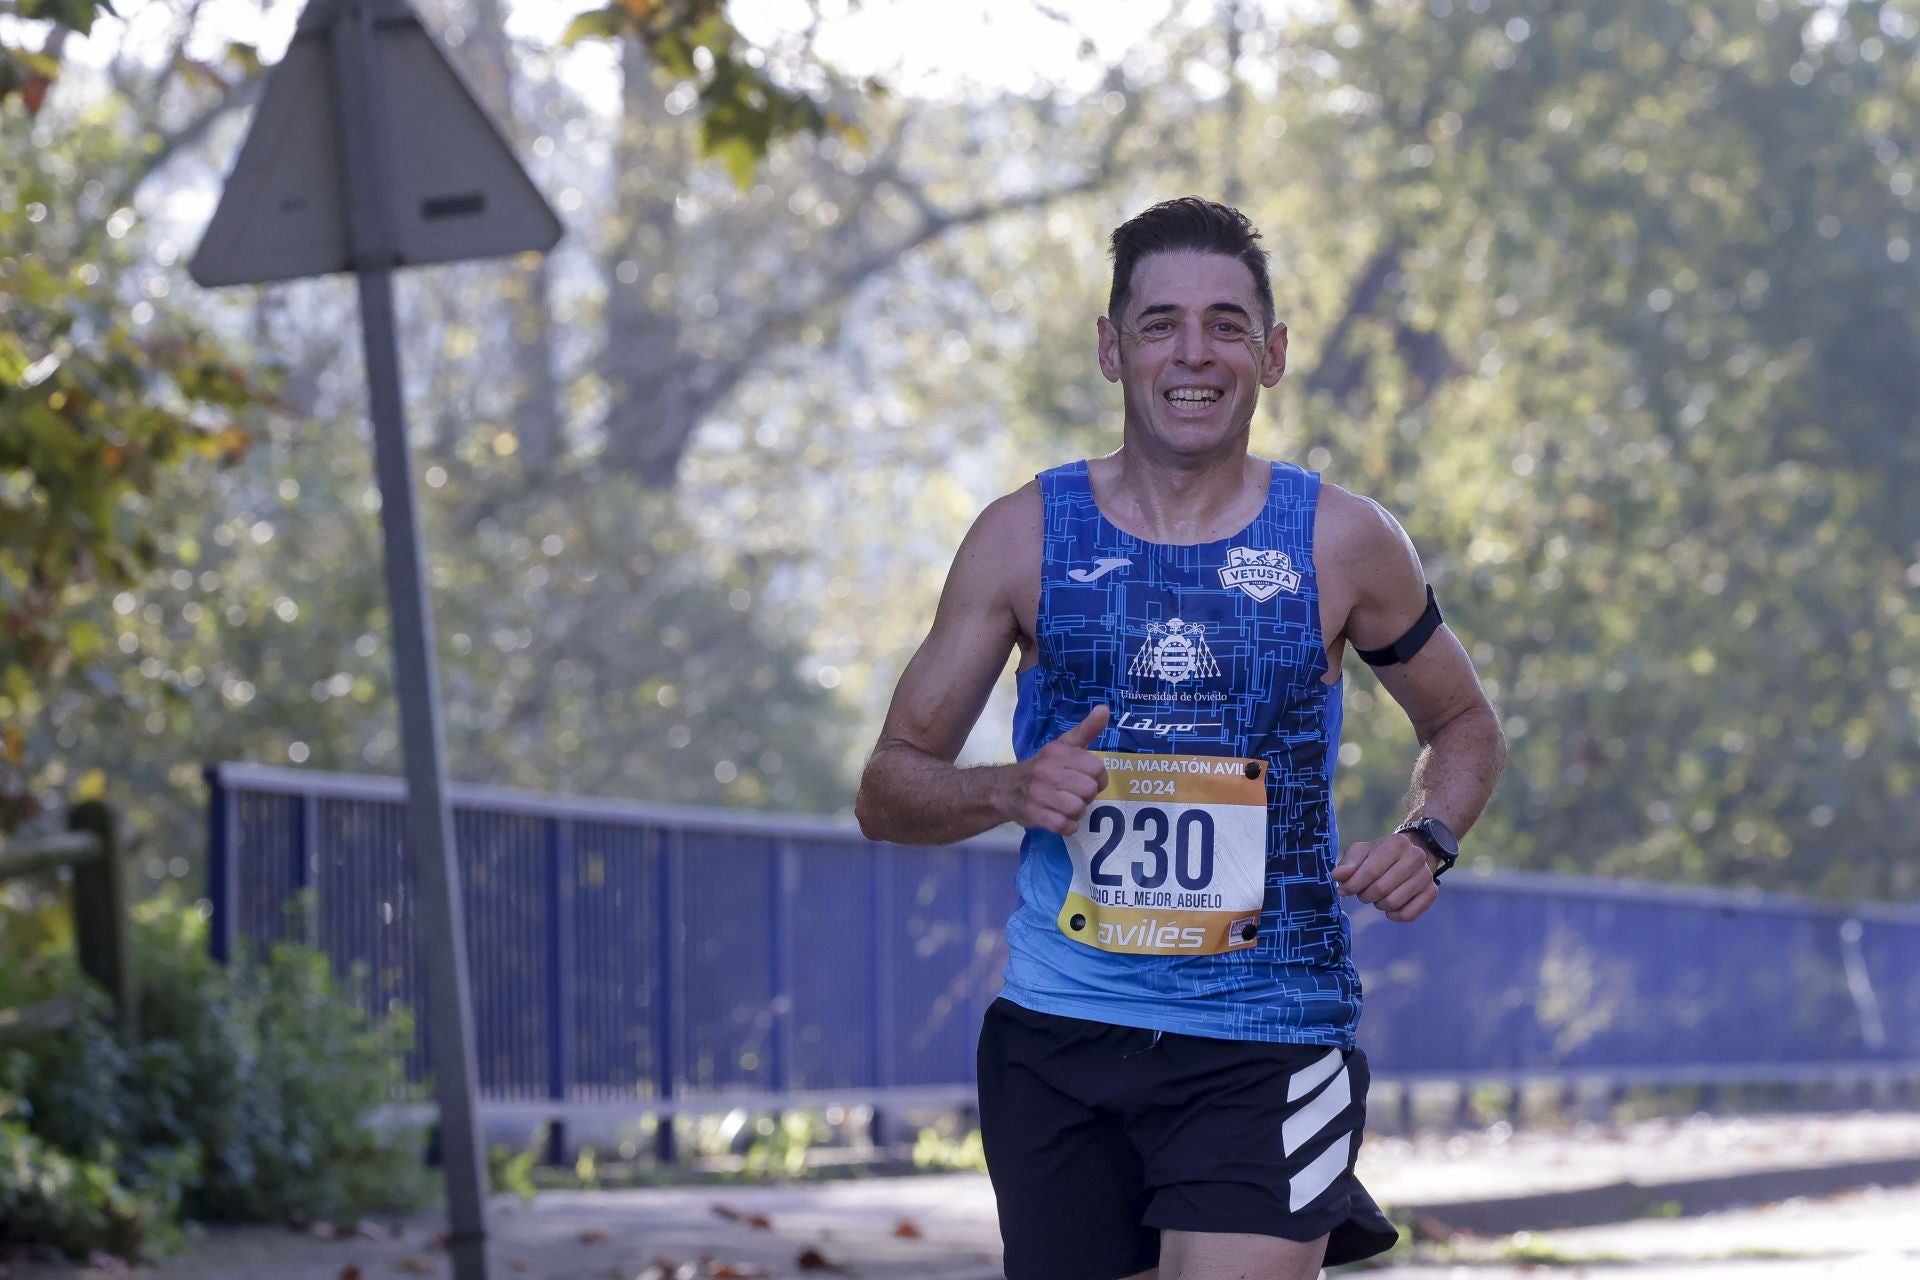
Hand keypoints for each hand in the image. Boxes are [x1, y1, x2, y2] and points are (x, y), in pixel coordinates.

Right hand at [1003, 705, 1110, 834]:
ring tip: (1068, 806)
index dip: (1099, 778)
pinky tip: (1061, 818)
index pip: (1097, 769)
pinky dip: (1068, 826)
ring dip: (1077, 812)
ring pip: (1077, 809)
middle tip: (1076, 793)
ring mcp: (1038, 793)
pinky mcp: (1034, 814)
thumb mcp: (1063, 745)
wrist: (1004, 788)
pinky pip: (1064, 826)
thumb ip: (1086, 729)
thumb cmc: (1043, 767)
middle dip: (1087, 796)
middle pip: (1089, 790)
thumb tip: (1105, 709)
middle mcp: (1047, 771)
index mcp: (1058, 752)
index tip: (1089, 779)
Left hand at [1332, 832, 1439, 921]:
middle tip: (1362, 893)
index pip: (1371, 871)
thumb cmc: (1380, 854)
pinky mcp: (1432, 892)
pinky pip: (1408, 915)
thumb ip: (1348, 864)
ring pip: (1393, 903)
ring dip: (1378, 904)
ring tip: (1376, 897)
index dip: (1353, 885)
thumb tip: (1337, 876)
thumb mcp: (1361, 853)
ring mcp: (1426, 876)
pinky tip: (1389, 908)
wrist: (1408, 855)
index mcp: (1397, 844)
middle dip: (1365, 895)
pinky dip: (1394, 915)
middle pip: (1381, 889)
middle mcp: (1416, 857)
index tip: (1342, 890)